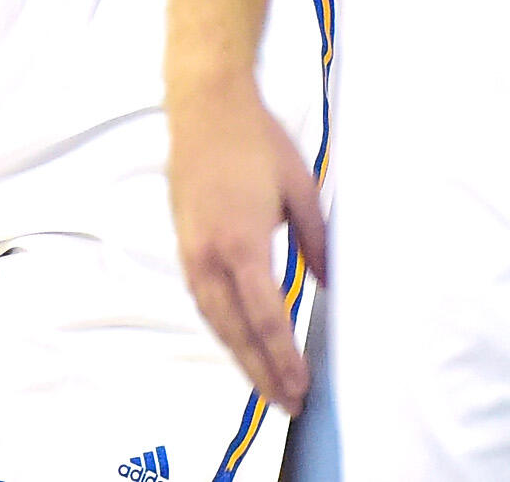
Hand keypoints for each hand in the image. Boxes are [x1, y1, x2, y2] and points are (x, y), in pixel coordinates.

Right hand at [166, 76, 322, 410]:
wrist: (205, 105)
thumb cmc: (256, 141)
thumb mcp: (300, 189)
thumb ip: (316, 241)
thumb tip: (325, 285)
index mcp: (242, 243)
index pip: (266, 318)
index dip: (284, 358)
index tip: (301, 387)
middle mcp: (210, 255)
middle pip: (236, 331)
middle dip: (262, 372)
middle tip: (287, 404)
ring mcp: (191, 250)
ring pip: (214, 320)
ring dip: (240, 355)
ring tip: (266, 383)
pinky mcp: (183, 241)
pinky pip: (203, 299)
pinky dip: (222, 327)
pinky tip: (238, 338)